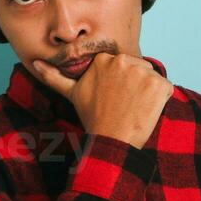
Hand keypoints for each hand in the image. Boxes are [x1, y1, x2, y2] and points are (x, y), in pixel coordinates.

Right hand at [30, 53, 171, 148]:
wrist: (112, 140)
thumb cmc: (93, 118)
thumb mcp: (73, 94)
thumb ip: (54, 76)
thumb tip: (34, 62)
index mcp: (104, 59)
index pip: (123, 65)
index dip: (123, 82)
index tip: (115, 98)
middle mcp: (122, 60)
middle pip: (139, 69)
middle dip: (136, 85)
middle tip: (124, 105)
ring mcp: (142, 72)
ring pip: (152, 78)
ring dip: (148, 93)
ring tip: (134, 108)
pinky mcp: (158, 84)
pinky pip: (166, 88)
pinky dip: (161, 100)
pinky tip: (147, 110)